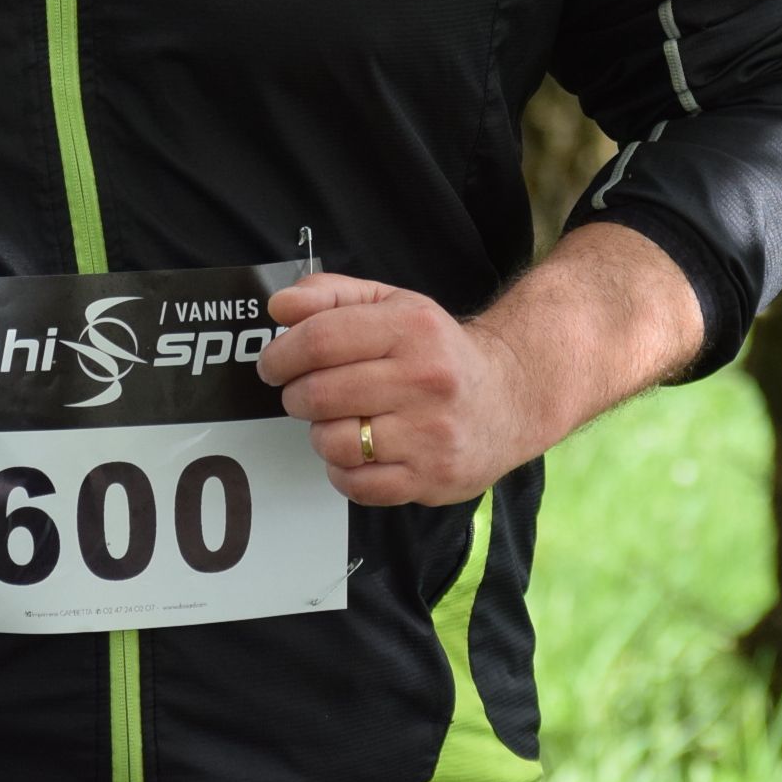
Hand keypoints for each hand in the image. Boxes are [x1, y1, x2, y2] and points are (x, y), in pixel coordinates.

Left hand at [257, 272, 545, 506]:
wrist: (509, 398)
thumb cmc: (437, 350)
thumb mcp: (392, 304)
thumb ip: (331, 296)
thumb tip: (279, 307)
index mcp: (412, 328)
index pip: (321, 339)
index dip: (281, 354)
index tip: (272, 365)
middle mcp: (425, 380)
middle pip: (319, 393)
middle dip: (295, 396)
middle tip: (301, 394)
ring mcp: (431, 434)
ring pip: (333, 442)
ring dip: (319, 435)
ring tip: (338, 422)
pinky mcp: (432, 478)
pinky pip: (357, 485)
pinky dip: (343, 472)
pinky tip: (358, 453)